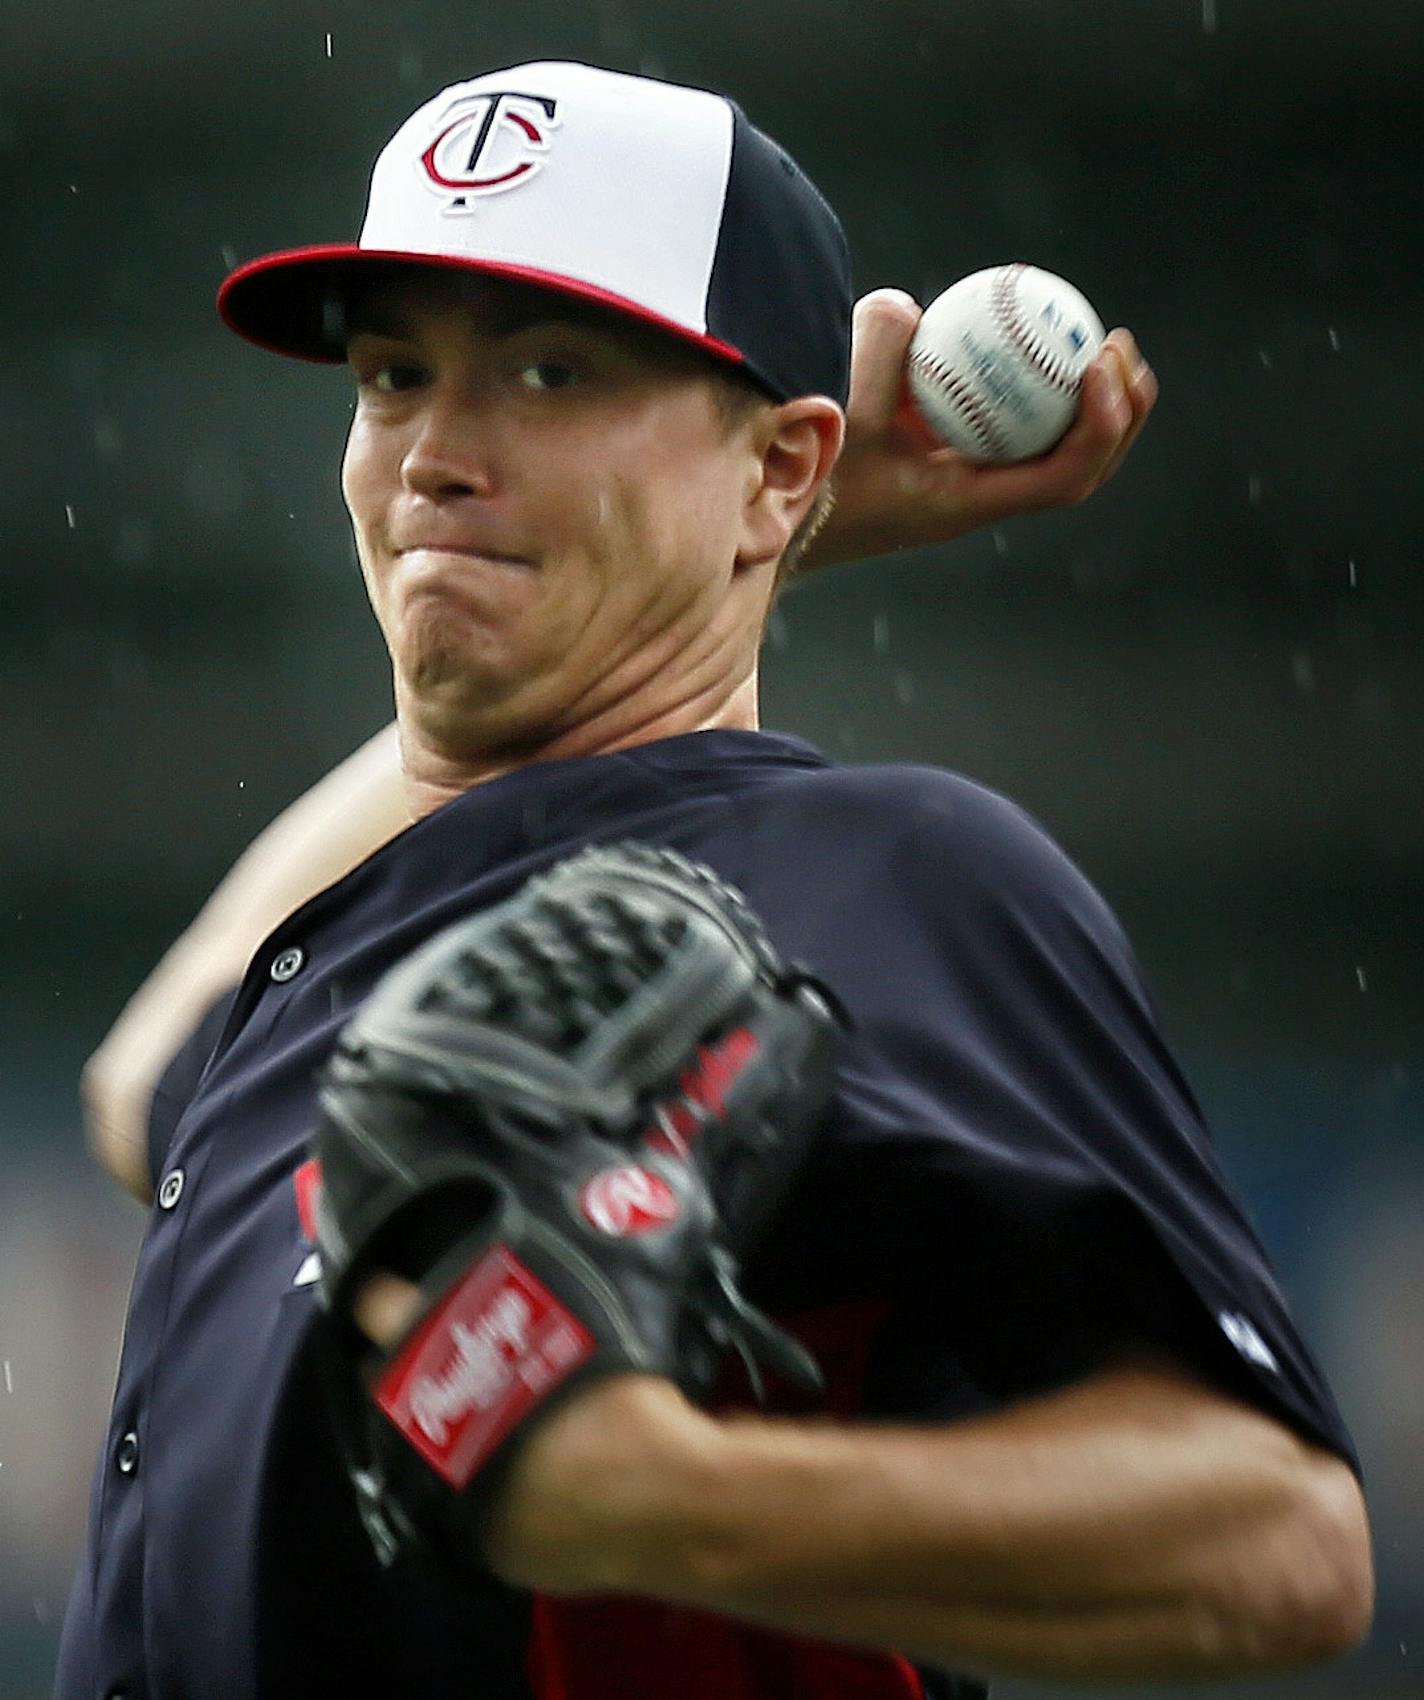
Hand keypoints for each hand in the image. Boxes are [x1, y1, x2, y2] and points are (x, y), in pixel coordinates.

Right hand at [800, 288, 1157, 570]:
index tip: (1098, 367)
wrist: (778, 512)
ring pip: (1053, 447)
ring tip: (1096, 341)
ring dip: (1086, 400)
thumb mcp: (838, 412)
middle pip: (1079, 467)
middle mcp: (978, 497)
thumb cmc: (809, 474)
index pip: (1062, 480)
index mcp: (966, 502)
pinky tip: (1022, 336)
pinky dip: (1031, 386)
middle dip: (1119, 411)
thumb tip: (913, 306)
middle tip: (1116, 345)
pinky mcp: (951, 456)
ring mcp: (969, 479)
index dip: (1099, 427)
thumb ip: (875, 353)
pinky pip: (1010, 422)